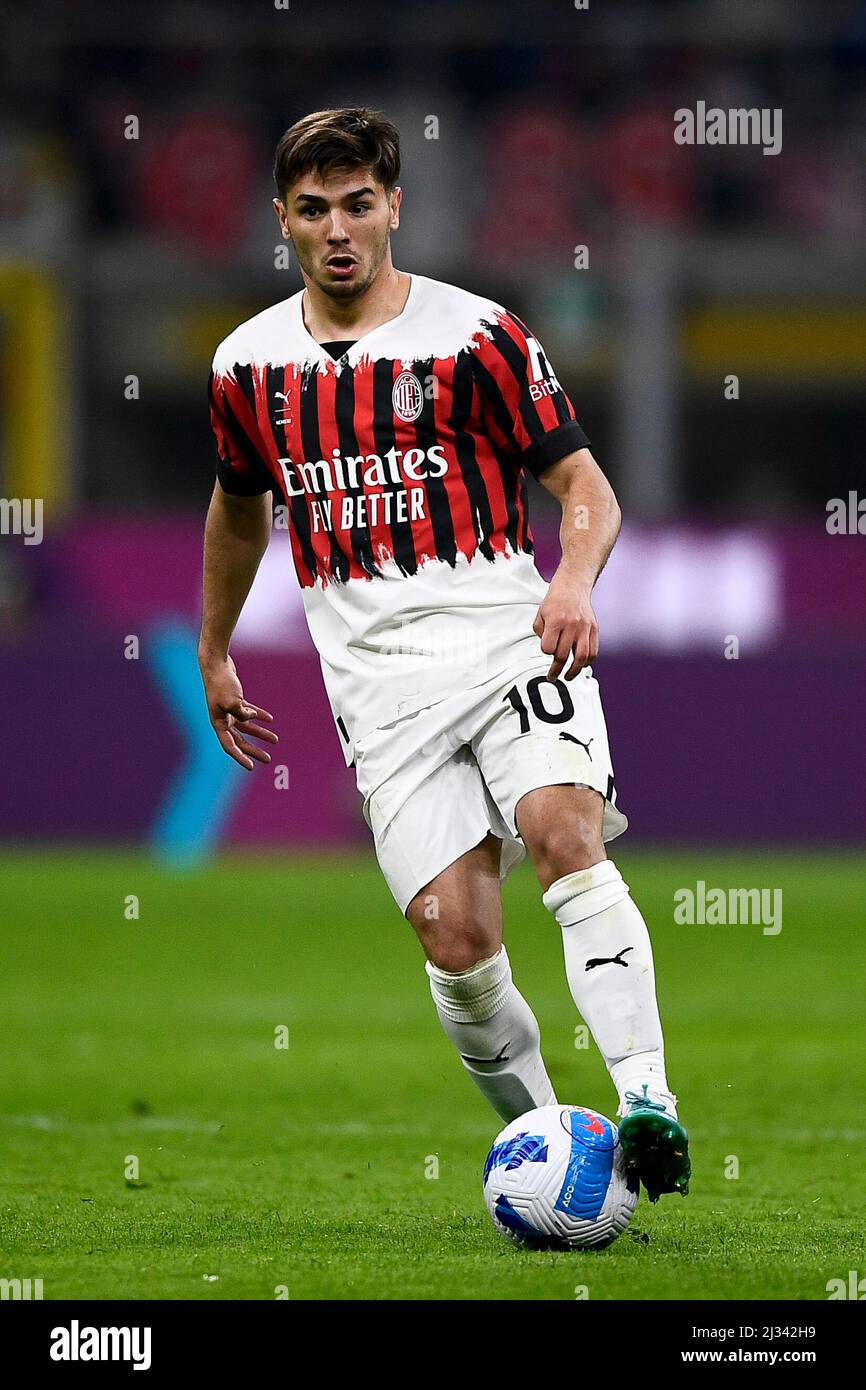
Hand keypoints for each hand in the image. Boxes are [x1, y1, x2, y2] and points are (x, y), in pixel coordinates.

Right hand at [199, 653, 278, 769]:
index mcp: (218, 723)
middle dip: (254, 750)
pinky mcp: (235, 700)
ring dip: (260, 733)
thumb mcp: (232, 700)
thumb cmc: (221, 682)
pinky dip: (259, 716)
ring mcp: (228, 710)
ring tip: (275, 740)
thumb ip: (243, 712)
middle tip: (268, 759)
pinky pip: (248, 712)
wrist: (216, 663)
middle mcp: (222, 719)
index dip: (240, 758)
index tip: (251, 767)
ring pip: (246, 727)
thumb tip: (253, 718)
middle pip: (240, 740)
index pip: (230, 746)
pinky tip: (270, 719)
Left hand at [532, 572, 598, 680]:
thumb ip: (541, 633)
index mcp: (555, 621)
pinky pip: (593, 651)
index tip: (546, 651)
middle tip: (552, 677)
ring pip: (581, 657)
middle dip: (556, 669)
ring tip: (568, 677)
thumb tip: (549, 651)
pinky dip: (588, 662)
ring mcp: (585, 628)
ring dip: (574, 671)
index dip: (546, 652)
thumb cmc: (554, 602)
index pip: (548, 648)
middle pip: (563, 655)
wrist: (573, 586)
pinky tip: (581, 666)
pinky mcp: (594, 629)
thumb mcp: (540, 614)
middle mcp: (571, 625)